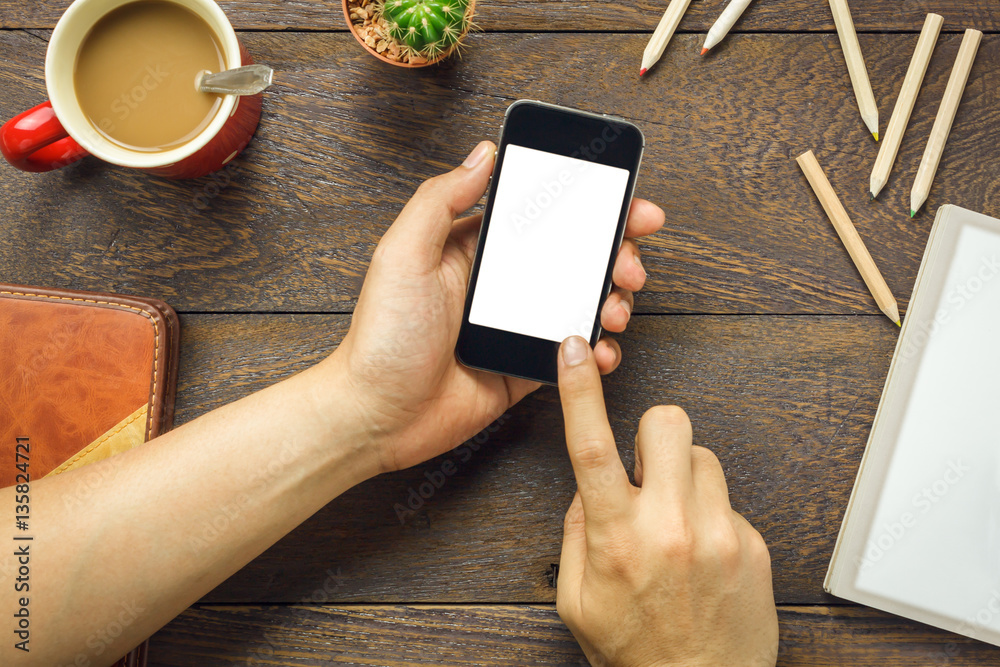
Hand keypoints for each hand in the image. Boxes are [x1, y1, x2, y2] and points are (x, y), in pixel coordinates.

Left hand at [327, 141, 664, 472]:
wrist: (379, 415)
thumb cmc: (382, 338)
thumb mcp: (404, 254)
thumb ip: (441, 200)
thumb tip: (482, 154)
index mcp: (476, 250)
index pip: (542, 215)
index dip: (589, 205)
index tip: (626, 202)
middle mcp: (501, 284)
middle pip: (576, 256)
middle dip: (615, 253)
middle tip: (629, 262)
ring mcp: (519, 326)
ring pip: (584, 302)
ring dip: (613, 299)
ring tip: (615, 307)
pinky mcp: (527, 367)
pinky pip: (575, 354)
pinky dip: (598, 351)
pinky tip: (600, 350)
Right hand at [555, 336, 778, 666]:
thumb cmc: (637, 654)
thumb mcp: (577, 601)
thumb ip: (577, 532)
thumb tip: (590, 487)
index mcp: (617, 537)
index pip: (592, 447)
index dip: (579, 390)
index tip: (573, 350)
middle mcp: (672, 527)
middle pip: (668, 422)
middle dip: (653, 434)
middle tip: (647, 470)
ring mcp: (720, 533)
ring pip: (703, 455)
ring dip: (684, 476)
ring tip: (677, 522)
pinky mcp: (754, 543)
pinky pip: (729, 497)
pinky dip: (711, 514)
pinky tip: (704, 554)